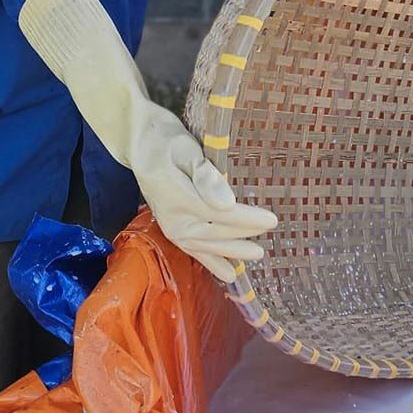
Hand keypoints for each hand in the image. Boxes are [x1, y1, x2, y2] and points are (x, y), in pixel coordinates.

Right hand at [128, 106, 276, 282]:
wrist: (140, 144)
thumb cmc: (166, 140)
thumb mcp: (185, 149)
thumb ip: (205, 176)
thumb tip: (227, 204)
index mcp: (178, 197)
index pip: (220, 214)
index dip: (247, 219)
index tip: (272, 221)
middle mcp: (173, 218)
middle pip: (215, 233)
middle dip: (243, 236)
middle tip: (269, 236)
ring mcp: (170, 226)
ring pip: (205, 246)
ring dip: (230, 253)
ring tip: (254, 256)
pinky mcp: (171, 228)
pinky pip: (192, 250)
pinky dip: (210, 261)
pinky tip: (226, 272)